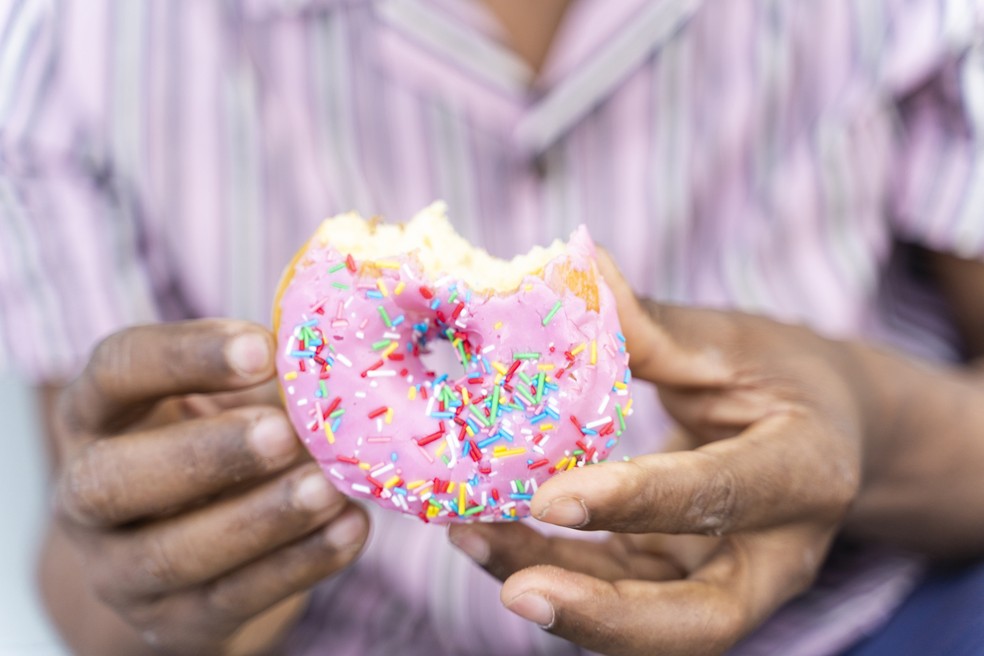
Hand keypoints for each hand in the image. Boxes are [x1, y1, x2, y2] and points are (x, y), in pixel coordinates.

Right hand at [49, 320, 368, 654]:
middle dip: (204, 454)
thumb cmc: (220, 449)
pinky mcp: (173, 623)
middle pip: (111, 478)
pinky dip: (297, 565)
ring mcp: (119, 570)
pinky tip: (348, 529)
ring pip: (170, 553)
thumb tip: (338, 358)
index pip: (116, 371)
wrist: (195, 558)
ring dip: (259, 518)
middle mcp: (87, 494)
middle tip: (283, 433)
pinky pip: (229, 600)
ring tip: (329, 487)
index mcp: (98, 413)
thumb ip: (270, 379)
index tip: (263, 350)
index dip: (184, 357)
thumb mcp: (230, 403)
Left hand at [450, 253, 866, 655]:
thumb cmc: (785, 375)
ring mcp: (731, 576)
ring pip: (648, 620)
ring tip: (472, 539)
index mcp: (804, 472)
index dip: (636, 502)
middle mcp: (778, 550)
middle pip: (702, 623)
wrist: (833, 430)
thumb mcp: (731, 341)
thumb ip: (651, 326)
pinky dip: (556, 570)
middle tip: (519, 595)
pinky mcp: (687, 581)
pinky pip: (621, 591)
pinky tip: (491, 534)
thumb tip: (574, 269)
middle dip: (605, 617)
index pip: (719, 497)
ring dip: (557, 591)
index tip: (550, 498)